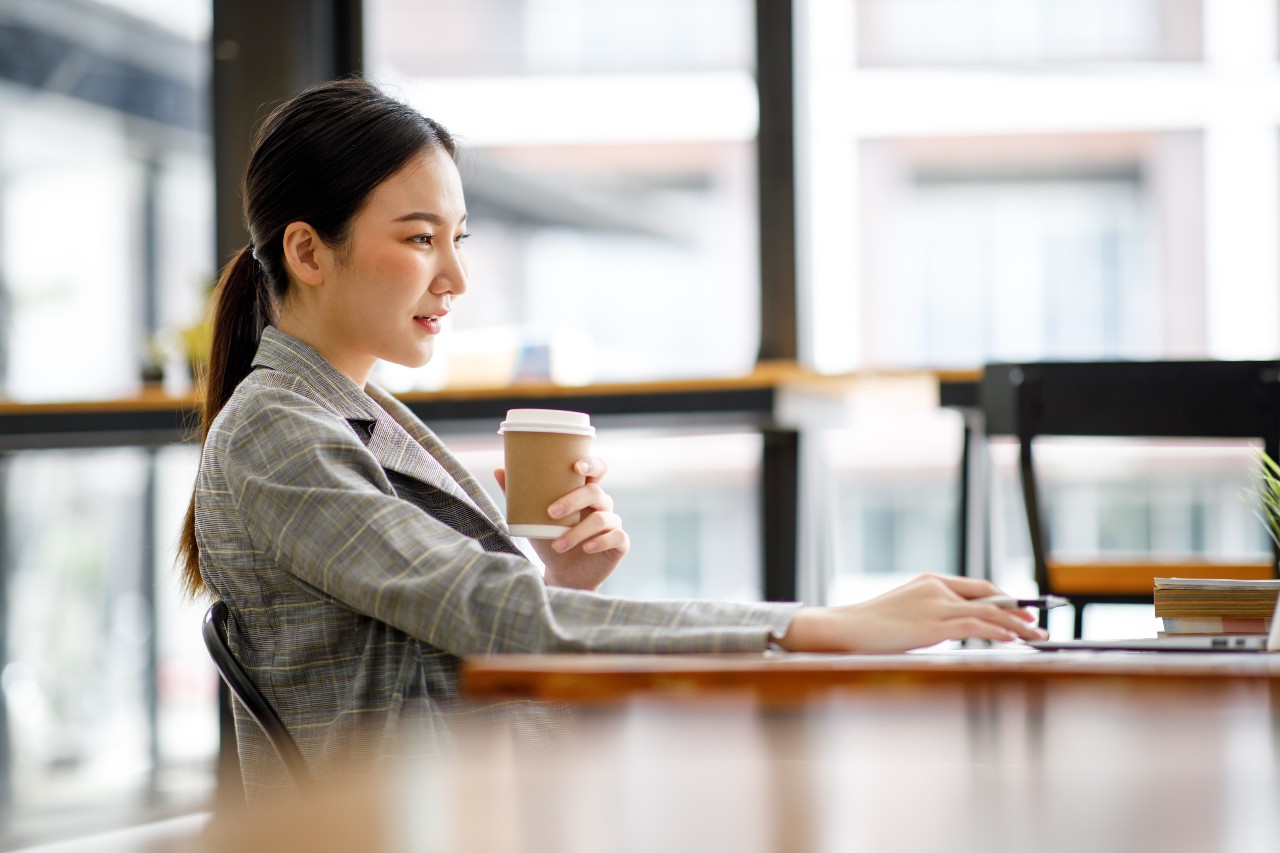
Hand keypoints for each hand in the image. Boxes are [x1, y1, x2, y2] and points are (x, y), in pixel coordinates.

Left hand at [494, 456, 628, 591]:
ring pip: (601, 518)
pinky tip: (586, 548)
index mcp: (584, 492)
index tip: (576, 466)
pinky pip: (617, 536)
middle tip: (551, 513)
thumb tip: (499, 470)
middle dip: (573, 500)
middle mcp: (601, 504)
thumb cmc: (549, 540)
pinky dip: (600, 541)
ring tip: (558, 545)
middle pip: (595, 492)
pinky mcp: (620, 543)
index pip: (596, 469)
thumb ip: (519, 496)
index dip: (591, 463)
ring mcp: (612, 523)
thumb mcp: (532, 519)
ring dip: (577, 531)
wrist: (563, 574)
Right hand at [774, 574, 1048, 653]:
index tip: (1021, 611)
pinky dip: (999, 632)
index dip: (1004, 599)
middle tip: (1036, 624)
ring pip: (988, 613)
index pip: (977, 587)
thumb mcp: (907, 612)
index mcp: (930, 581)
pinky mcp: (933, 624)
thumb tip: (958, 628)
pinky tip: (1012, 639)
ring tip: (1035, 636)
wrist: (847, 628)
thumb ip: (933, 614)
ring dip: (1017, 625)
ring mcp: (935, 604)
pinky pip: (976, 626)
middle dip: (1017, 611)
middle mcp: (936, 587)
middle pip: (989, 596)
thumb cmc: (872, 625)